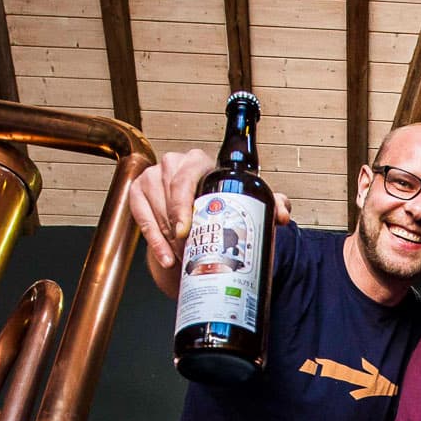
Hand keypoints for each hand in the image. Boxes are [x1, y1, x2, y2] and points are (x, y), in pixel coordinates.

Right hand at [128, 149, 294, 296]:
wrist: (197, 210)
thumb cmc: (220, 200)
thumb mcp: (245, 200)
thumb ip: (269, 203)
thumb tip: (282, 214)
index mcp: (197, 161)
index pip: (185, 177)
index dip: (182, 204)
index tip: (185, 229)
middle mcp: (172, 164)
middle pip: (167, 194)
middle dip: (176, 226)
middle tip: (187, 250)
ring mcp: (152, 177)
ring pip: (153, 207)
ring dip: (166, 236)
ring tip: (180, 257)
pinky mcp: (138, 193)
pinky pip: (139, 215)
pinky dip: (153, 240)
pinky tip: (165, 258)